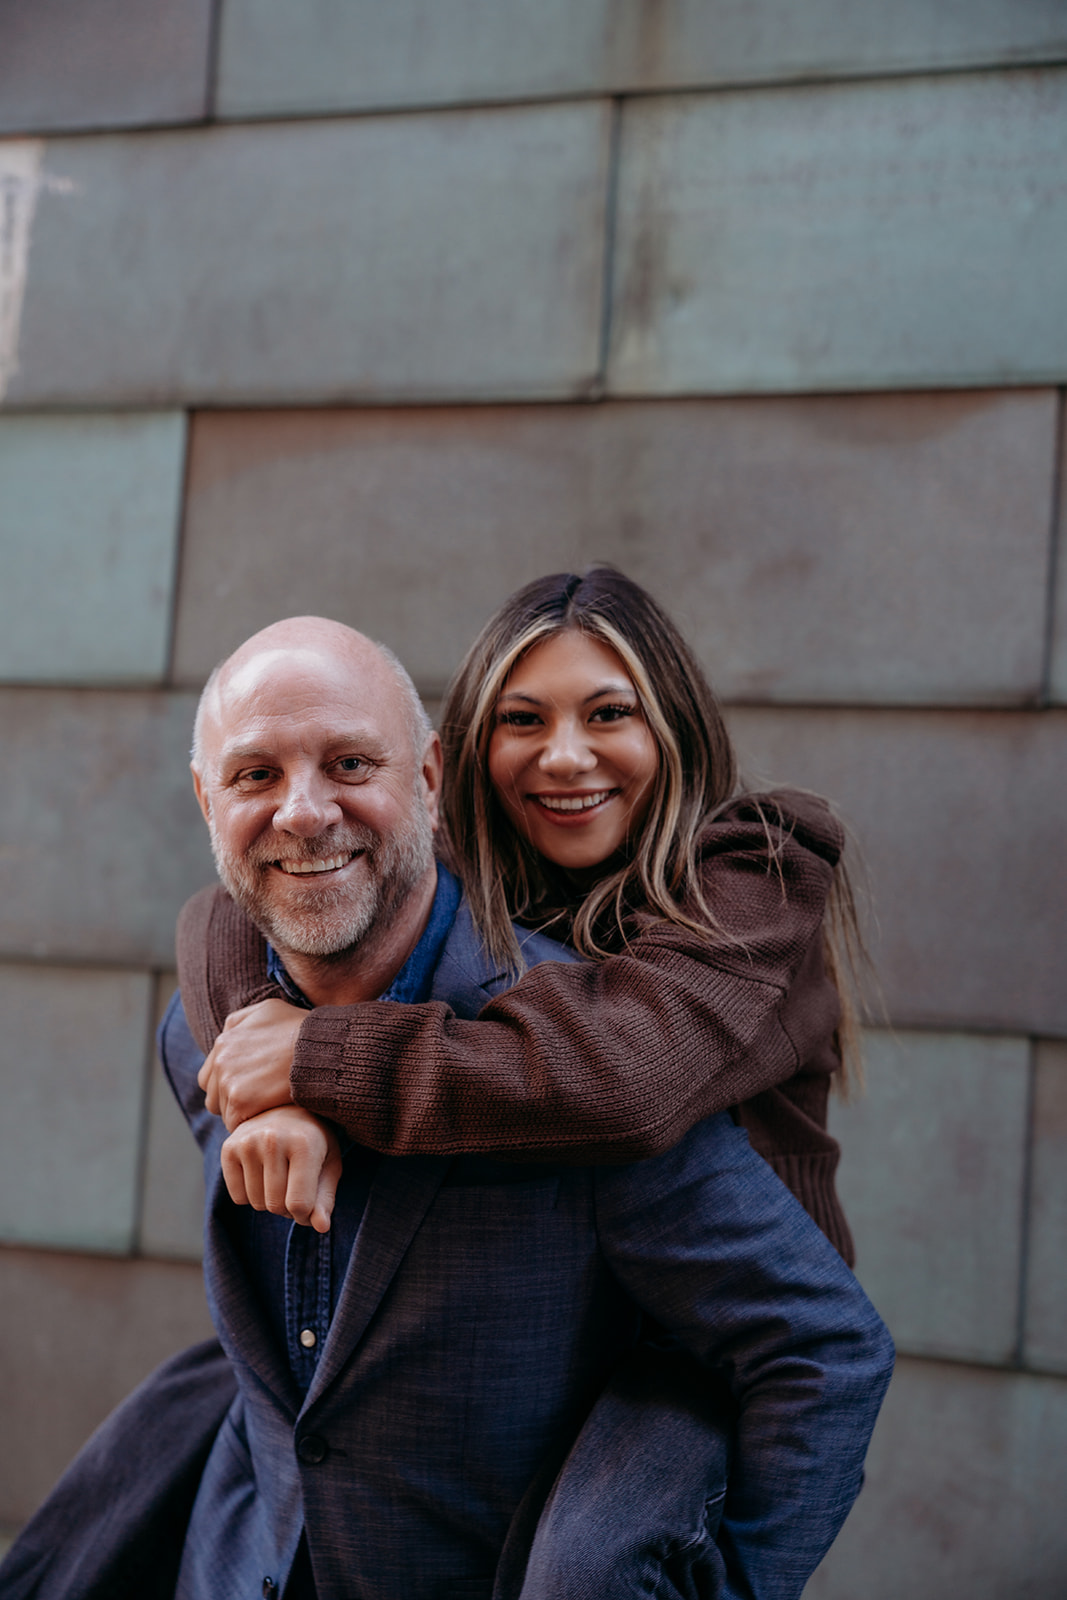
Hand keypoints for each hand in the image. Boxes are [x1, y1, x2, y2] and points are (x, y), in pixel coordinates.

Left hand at [198, 998, 304, 1129]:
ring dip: (241, 1113)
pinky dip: (249, 1124)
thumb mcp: (268, 1009)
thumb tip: (229, 1034)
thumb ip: (241, 1021)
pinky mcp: (240, 1100)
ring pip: (223, 1111)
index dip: (227, 1085)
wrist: (320, 1049)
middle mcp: (221, 1060)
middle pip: (213, 1096)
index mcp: (224, 1041)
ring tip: (265, 1109)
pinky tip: (267, 1117)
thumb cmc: (301, 1028)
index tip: (248, 1088)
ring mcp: (229, 1080)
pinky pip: (234, 1123)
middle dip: (231, 1101)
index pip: (209, 1076)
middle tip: (257, 1102)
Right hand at [220, 1106, 342, 1233]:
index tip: (310, 1205)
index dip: (305, 1215)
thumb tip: (321, 1227)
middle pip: (275, 1206)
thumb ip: (325, 1198)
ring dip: (269, 1201)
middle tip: (294, 1187)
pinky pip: (238, 1197)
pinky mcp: (228, 1148)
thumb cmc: (313, 1142)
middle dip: (287, 1208)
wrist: (284, 1110)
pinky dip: (250, 1195)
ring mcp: (248, 1143)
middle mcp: (273, 1140)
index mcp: (304, 1144)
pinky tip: (260, 1174)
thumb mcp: (329, 1165)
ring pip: (256, 1203)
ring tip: (279, 1178)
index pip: (299, 1204)